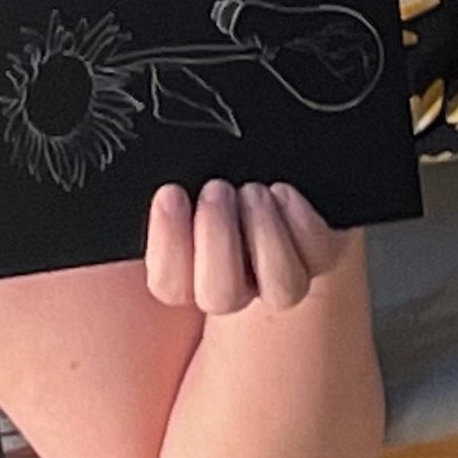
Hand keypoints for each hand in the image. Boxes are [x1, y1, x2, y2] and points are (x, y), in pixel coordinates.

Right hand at [145, 181, 350, 315]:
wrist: (266, 163)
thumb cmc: (209, 182)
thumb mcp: (169, 188)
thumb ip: (160, 200)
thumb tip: (138, 186)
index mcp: (187, 266)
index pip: (170, 284)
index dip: (168, 245)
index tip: (171, 194)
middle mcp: (236, 281)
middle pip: (222, 295)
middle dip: (216, 239)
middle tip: (216, 190)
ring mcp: (280, 271)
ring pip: (280, 287)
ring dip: (263, 235)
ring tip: (254, 192)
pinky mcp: (319, 251)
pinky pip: (319, 255)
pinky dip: (302, 224)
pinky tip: (284, 193)